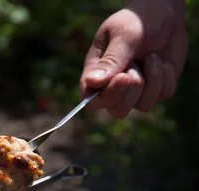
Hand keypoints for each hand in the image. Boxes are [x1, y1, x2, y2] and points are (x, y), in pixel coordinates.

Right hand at [79, 0, 187, 117]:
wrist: (163, 14)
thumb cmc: (136, 21)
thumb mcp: (123, 35)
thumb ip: (111, 59)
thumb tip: (93, 82)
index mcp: (96, 74)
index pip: (91, 100)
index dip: (107, 96)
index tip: (122, 77)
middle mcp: (113, 86)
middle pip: (118, 110)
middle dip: (132, 90)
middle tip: (138, 65)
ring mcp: (136, 90)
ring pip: (143, 105)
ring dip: (152, 79)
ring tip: (151, 57)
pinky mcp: (157, 89)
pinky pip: (163, 94)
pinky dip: (166, 76)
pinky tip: (161, 60)